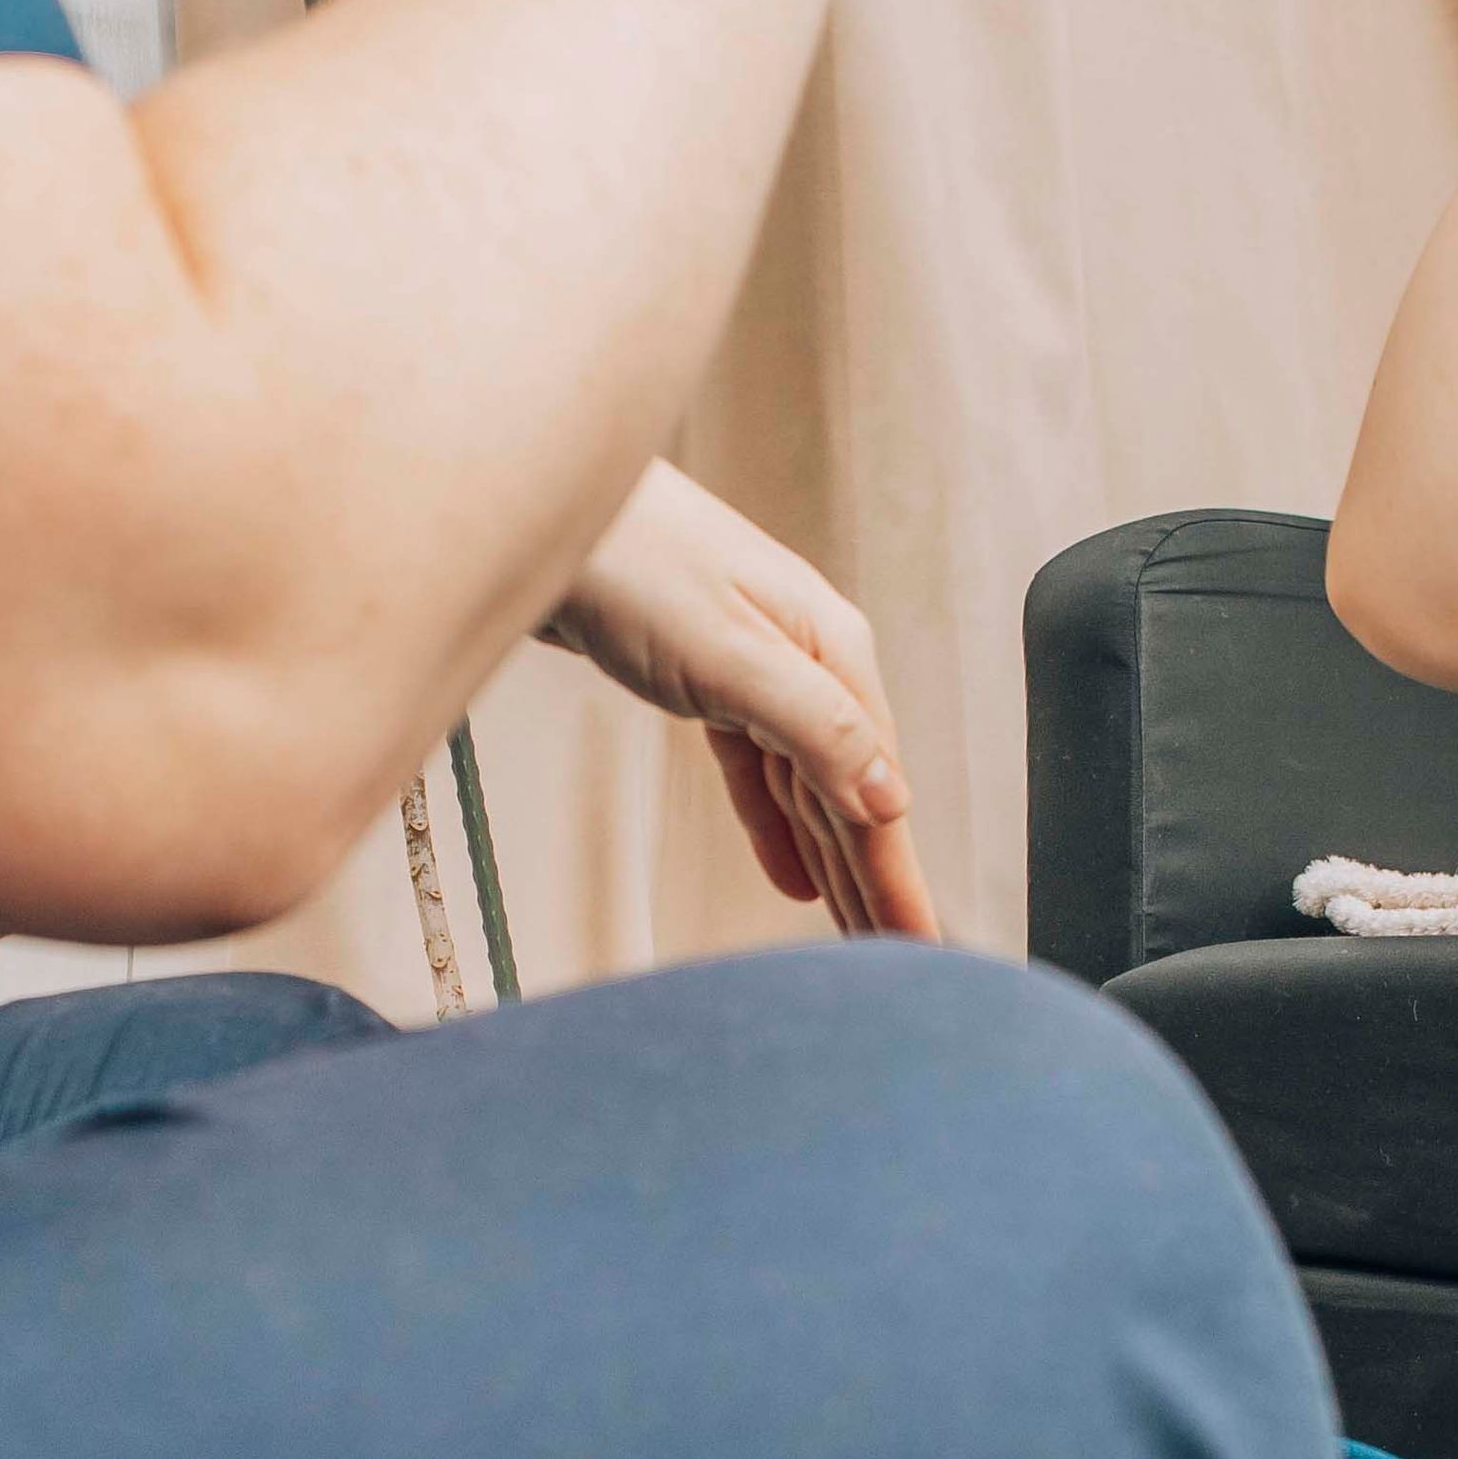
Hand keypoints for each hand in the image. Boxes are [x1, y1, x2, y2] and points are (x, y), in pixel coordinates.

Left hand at [541, 461, 941, 936]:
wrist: (536, 498)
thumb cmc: (629, 560)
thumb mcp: (730, 654)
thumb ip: (812, 727)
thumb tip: (890, 798)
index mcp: (830, 651)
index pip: (875, 789)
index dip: (898, 875)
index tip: (921, 945)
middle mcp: (807, 659)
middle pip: (851, 793)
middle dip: (878, 882)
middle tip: (903, 961)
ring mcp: (757, 665)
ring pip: (807, 785)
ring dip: (833, 862)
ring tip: (857, 937)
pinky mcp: (706, 674)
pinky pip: (758, 765)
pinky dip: (775, 822)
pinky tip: (792, 873)